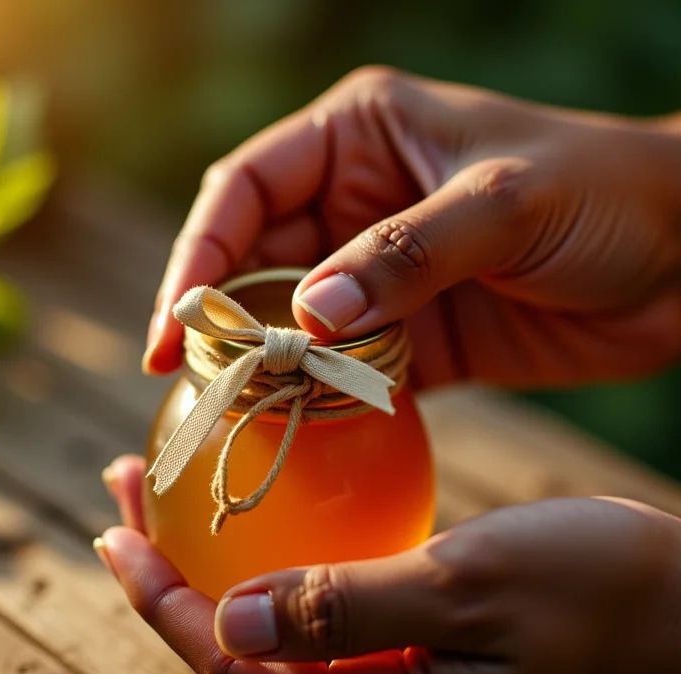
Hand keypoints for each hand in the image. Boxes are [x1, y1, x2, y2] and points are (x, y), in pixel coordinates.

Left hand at [98, 456, 680, 673]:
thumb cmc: (603, 592)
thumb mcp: (471, 588)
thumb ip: (348, 613)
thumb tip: (232, 624)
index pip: (232, 664)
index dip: (164, 599)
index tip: (116, 529)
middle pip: (240, 650)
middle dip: (173, 576)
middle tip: (129, 498)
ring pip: (278, 632)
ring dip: (221, 565)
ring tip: (176, 501)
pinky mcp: (426, 655)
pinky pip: (327, 618)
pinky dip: (282, 568)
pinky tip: (273, 524)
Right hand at [144, 66, 680, 387]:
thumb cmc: (603, 193)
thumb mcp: (503, 203)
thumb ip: (405, 256)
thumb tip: (307, 318)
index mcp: (359, 139)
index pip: (245, 189)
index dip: (197, 254)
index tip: (172, 325)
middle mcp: (354, 204)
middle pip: (253, 262)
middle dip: (217, 320)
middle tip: (187, 383)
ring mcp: (377, 276)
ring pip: (291, 324)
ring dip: (264, 368)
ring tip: (230, 415)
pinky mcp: (408, 335)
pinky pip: (344, 370)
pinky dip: (318, 401)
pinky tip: (295, 431)